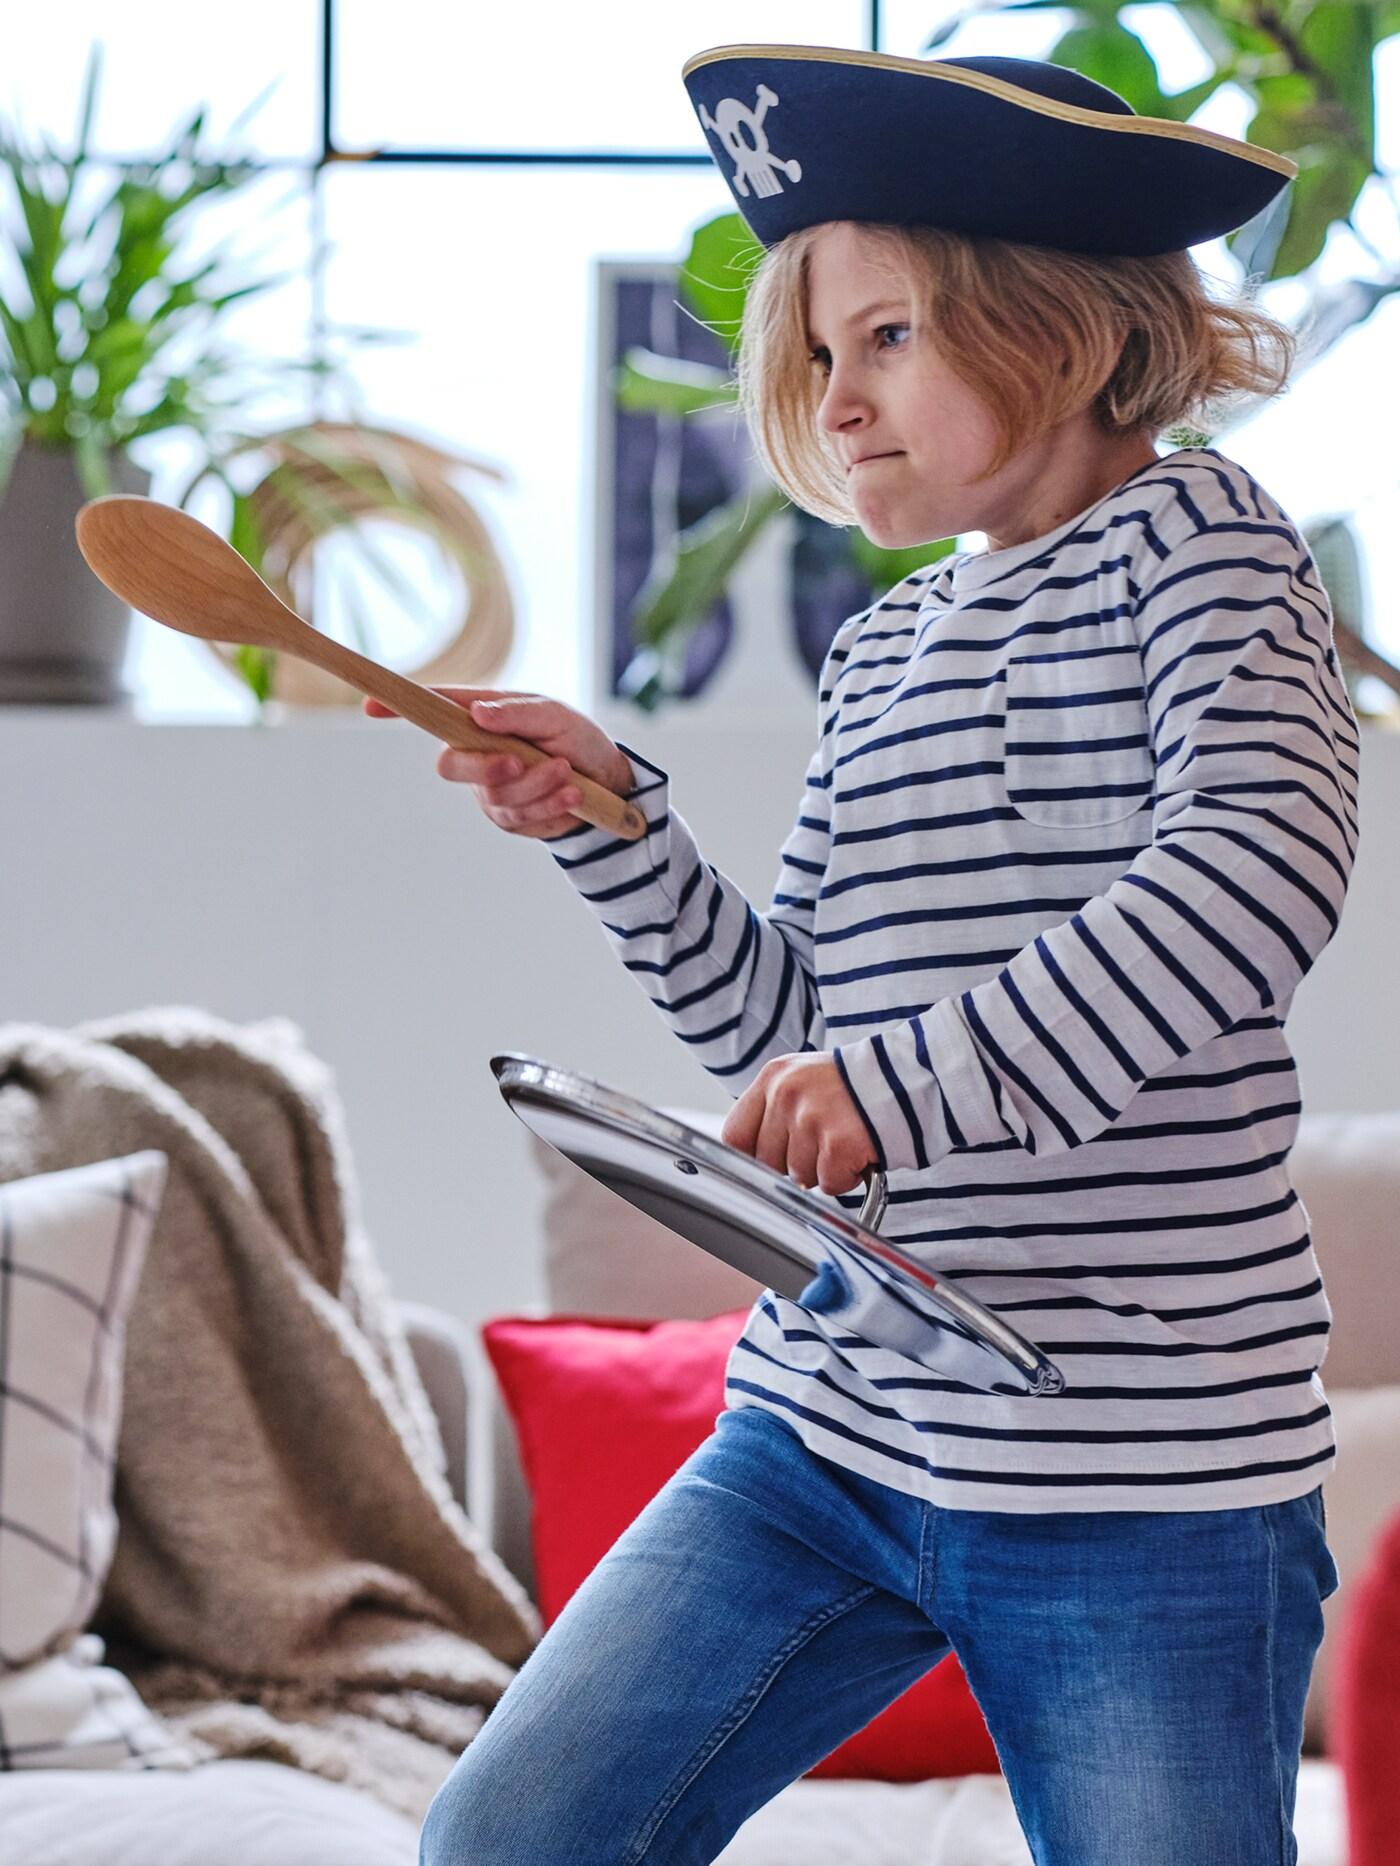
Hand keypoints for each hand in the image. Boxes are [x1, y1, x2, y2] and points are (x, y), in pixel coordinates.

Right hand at [363, 687, 634, 840]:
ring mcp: (489, 789)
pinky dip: (548, 806)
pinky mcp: (509, 818)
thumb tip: (477, 715)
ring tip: (568, 774)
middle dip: (485, 769)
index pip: (434, 710)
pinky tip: (573, 795)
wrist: (608, 780)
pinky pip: (518, 819)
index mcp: (481, 717)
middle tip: (518, 763)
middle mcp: (477, 753)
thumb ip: (517, 714)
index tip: (371, 706)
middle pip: (450, 766)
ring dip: (536, 787)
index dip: (400, 708)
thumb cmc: (576, 736)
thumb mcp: (555, 715)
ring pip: (494, 797)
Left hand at [720, 1054, 877, 1195]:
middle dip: (793, 1164)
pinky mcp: (838, 1143)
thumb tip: (751, 1158)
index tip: (768, 1162)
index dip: (751, 1156)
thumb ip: (774, 1110)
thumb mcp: (802, 1079)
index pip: (735, 1134)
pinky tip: (858, 1152)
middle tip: (822, 1145)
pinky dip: (846, 1177)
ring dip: (824, 1170)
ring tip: (844, 1142)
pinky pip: (829, 1184)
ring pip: (799, 1176)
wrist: (908, 1078)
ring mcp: (811, 1118)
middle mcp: (787, 1095)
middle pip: (766, 1162)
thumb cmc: (853, 1086)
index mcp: (773, 1077)